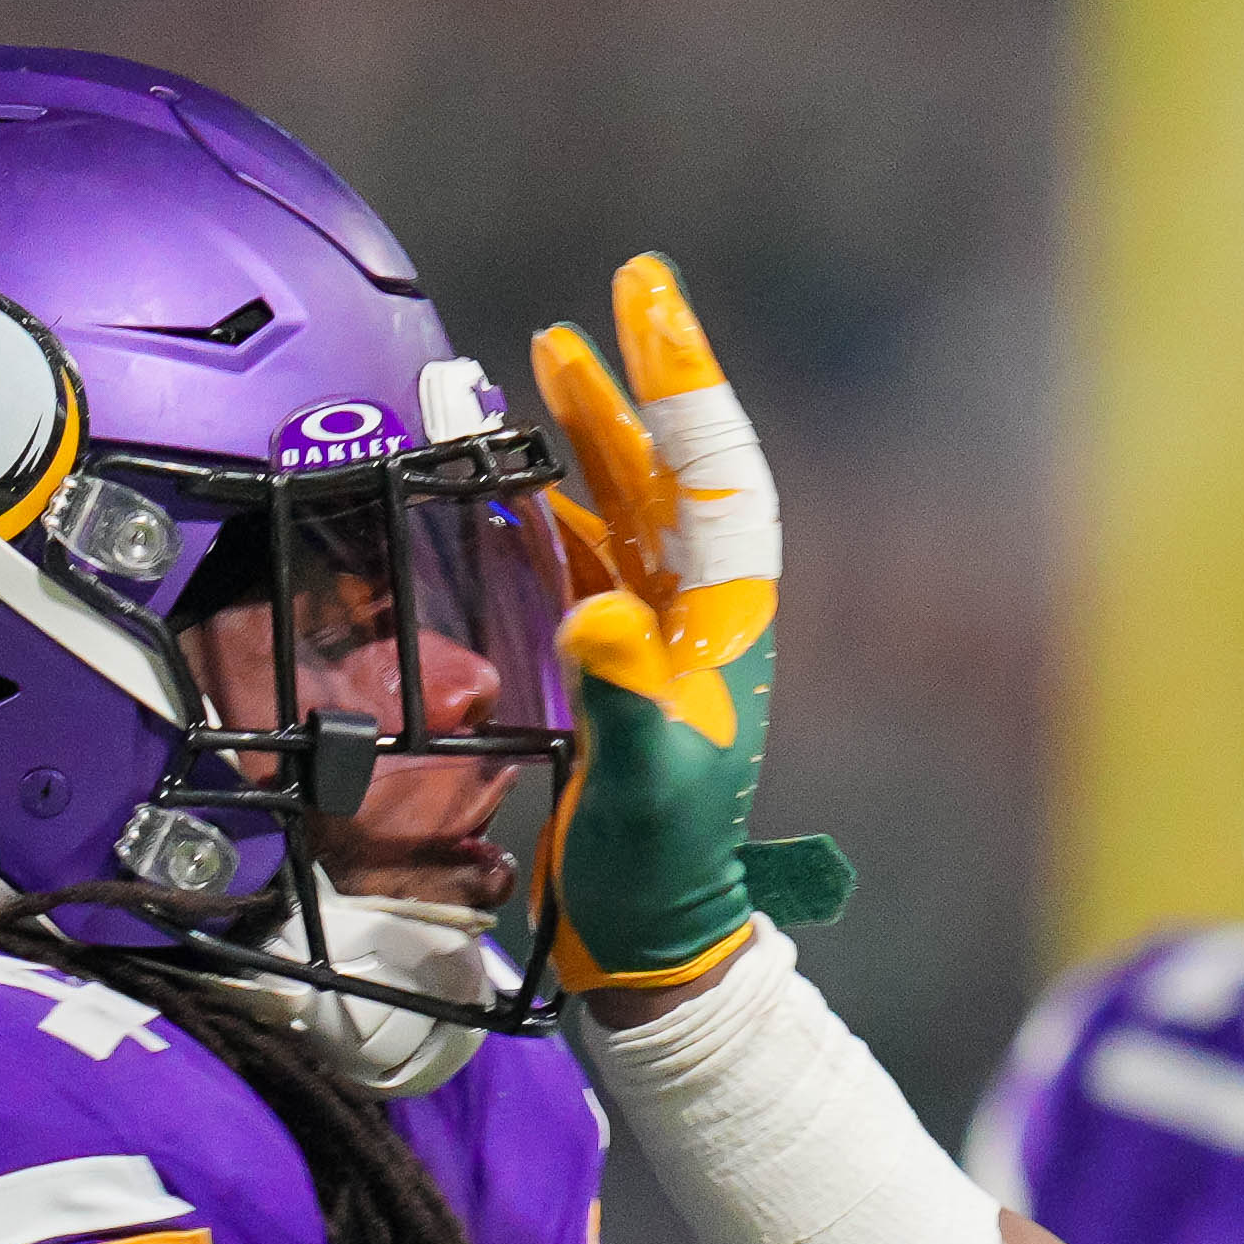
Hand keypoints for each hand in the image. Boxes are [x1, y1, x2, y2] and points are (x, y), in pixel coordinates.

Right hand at [531, 253, 852, 995]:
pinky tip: (520, 483)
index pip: (714, 478)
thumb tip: (599, 610)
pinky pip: (589, 564)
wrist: (658, 943)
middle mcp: (700, 620)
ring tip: (549, 359)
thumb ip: (625, 694)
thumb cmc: (663, 872)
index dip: (683, 385)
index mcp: (723, 627)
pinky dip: (556, 511)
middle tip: (613, 300)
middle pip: (673, 474)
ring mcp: (661, 644)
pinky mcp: (619, 675)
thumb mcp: (648, 784)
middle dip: (641, 386)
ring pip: (628, 508)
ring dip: (595, 437)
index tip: (652, 303)